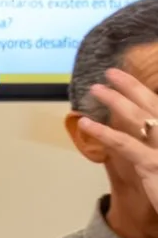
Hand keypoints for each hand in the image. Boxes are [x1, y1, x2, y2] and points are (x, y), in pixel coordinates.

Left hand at [81, 67, 157, 202]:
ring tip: (96, 89)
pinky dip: (104, 132)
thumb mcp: (157, 162)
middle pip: (154, 104)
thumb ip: (152, 142)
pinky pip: (126, 144)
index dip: (144, 92)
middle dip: (132, 85)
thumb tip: (141, 128)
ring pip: (140, 117)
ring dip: (116, 100)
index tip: (127, 80)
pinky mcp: (154, 165)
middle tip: (112, 72)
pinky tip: (87, 124)